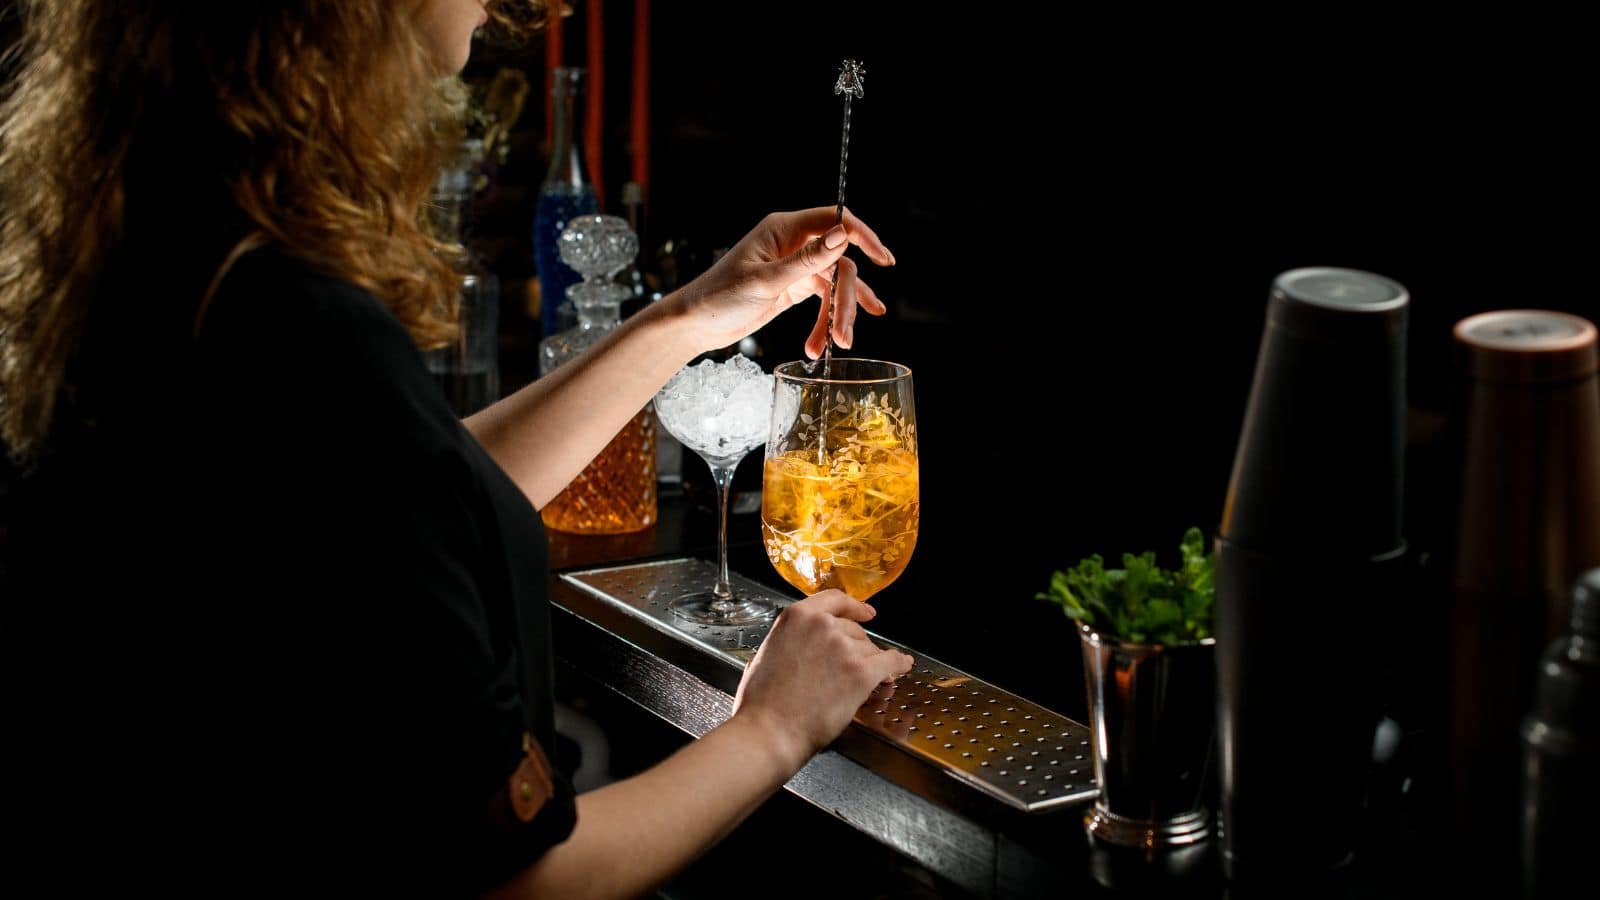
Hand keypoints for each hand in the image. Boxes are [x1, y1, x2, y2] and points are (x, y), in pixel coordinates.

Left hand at [671, 207, 895, 358]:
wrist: (695, 324)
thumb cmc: (720, 296)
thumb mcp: (765, 281)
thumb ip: (807, 260)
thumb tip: (843, 236)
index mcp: (784, 229)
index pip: (834, 221)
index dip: (862, 236)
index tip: (883, 258)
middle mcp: (792, 243)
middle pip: (839, 263)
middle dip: (846, 299)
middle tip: (846, 334)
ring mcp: (794, 266)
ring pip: (834, 284)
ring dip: (838, 315)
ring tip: (840, 343)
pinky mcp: (792, 288)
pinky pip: (822, 300)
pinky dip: (825, 321)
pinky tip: (827, 342)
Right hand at [730, 591, 913, 769]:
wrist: (770, 730)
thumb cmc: (762, 701)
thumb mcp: (770, 652)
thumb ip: (793, 639)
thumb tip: (806, 646)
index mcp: (797, 617)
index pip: (835, 600)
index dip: (854, 607)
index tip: (865, 612)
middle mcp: (823, 626)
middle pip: (854, 630)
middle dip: (856, 648)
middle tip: (852, 666)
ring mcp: (844, 648)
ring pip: (869, 649)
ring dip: (869, 663)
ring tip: (862, 681)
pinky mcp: (861, 673)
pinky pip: (890, 662)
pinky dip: (899, 664)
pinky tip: (903, 666)